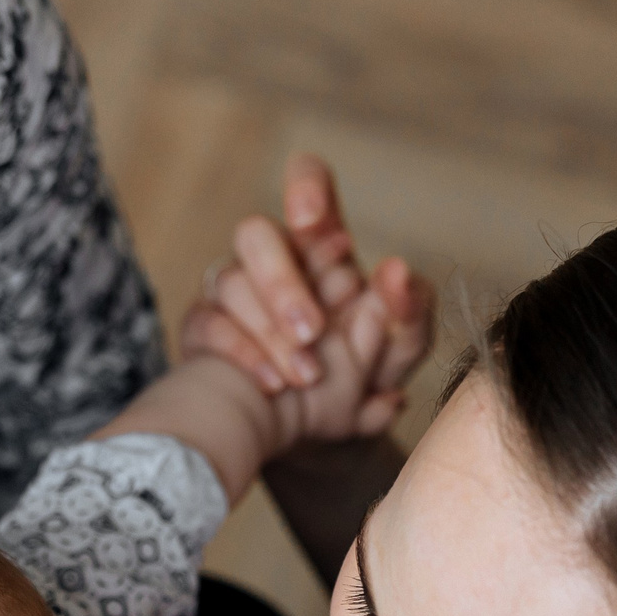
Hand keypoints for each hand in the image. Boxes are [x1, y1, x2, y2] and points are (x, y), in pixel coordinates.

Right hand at [182, 154, 434, 429]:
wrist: (320, 431)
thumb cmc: (363, 373)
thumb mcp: (400, 348)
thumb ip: (410, 312)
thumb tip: (395, 272)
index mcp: (323, 244)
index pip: (309, 183)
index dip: (305, 186)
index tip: (312, 220)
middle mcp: (272, 257)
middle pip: (256, 234)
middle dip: (281, 283)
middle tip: (313, 333)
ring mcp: (233, 291)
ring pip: (230, 283)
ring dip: (269, 330)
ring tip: (307, 377)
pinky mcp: (206, 329)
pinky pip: (207, 326)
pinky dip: (242, 355)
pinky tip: (274, 385)